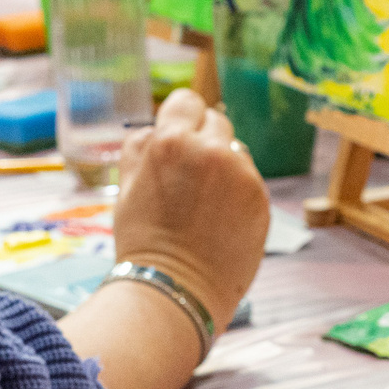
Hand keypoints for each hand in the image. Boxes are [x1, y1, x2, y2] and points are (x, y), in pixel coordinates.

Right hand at [113, 89, 268, 330]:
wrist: (175, 287)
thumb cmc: (144, 240)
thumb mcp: (127, 185)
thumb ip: (142, 148)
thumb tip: (156, 127)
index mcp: (172, 142)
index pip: (186, 101)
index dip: (181, 116)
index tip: (180, 131)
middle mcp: (212, 150)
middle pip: (216, 121)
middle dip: (204, 139)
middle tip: (190, 173)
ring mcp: (241, 173)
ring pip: (236, 151)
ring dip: (223, 165)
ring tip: (203, 202)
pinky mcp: (260, 196)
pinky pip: (249, 179)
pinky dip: (238, 190)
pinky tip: (220, 217)